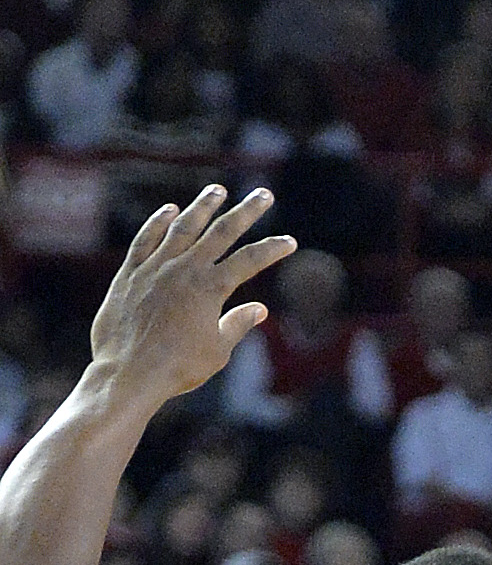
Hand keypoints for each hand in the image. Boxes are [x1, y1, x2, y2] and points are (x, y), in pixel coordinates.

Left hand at [89, 187, 295, 405]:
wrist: (127, 374)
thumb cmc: (177, 367)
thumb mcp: (217, 351)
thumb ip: (237, 324)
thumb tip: (259, 310)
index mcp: (211, 289)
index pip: (251, 260)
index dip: (273, 250)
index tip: (290, 242)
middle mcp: (185, 271)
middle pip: (221, 232)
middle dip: (246, 211)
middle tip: (263, 195)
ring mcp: (155, 269)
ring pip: (182, 228)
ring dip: (202, 207)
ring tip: (216, 190)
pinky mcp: (130, 275)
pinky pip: (144, 241)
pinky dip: (157, 224)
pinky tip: (169, 211)